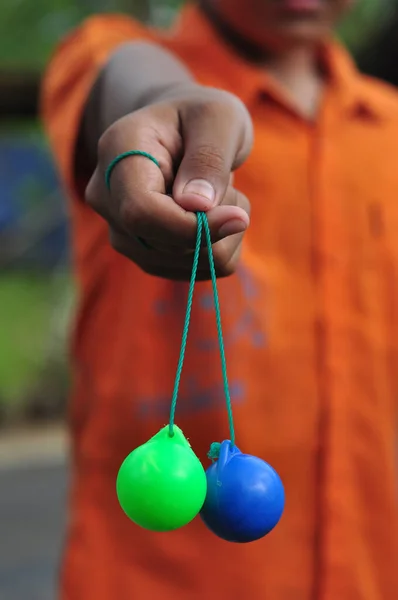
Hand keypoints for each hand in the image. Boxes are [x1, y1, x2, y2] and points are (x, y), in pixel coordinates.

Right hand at [85, 84, 252, 279]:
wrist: (179, 134)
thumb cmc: (199, 118)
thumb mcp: (218, 117)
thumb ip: (209, 157)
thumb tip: (197, 206)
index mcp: (117, 152)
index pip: (141, 211)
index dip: (190, 225)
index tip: (239, 217)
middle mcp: (108, 198)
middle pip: (165, 245)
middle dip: (215, 224)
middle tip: (226, 184)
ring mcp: (122, 232)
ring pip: (187, 263)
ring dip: (221, 235)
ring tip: (215, 193)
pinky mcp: (146, 255)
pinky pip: (197, 270)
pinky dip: (218, 246)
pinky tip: (211, 215)